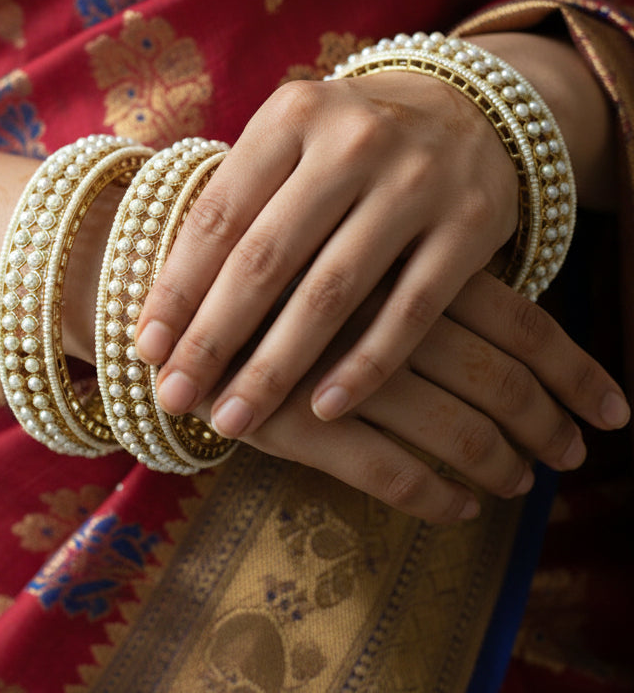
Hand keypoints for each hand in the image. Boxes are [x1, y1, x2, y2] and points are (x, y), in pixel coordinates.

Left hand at [136, 70, 518, 434]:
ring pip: (332, 293)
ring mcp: (417, 182)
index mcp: (292, 115)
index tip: (147, 350)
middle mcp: (354, 141)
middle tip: (174, 398)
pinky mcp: (470, 226)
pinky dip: (365, 365)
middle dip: (212, 339)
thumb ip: (239, 207)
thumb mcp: (290, 147)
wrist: (466, 111)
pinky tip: (323, 409)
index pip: (218, 216)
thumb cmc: (348, 147)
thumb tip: (167, 312)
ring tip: (235, 421)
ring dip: (276, 367)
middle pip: (266, 258)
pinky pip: (410, 311)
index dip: (176, 289)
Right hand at [194, 271, 628, 523]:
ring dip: (498, 464)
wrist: (168, 291)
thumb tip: (503, 333)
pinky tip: (458, 508)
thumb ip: (411, 278)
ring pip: (452, 429)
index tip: (609, 410)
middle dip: (546, 423)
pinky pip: (387, 472)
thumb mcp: (343, 250)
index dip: (572, 371)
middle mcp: (380, 315)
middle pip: (498, 378)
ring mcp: (337, 372)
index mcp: (400, 263)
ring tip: (520, 483)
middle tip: (570, 453)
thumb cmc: (266, 268)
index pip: (520, 320)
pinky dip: (434, 495)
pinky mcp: (294, 422)